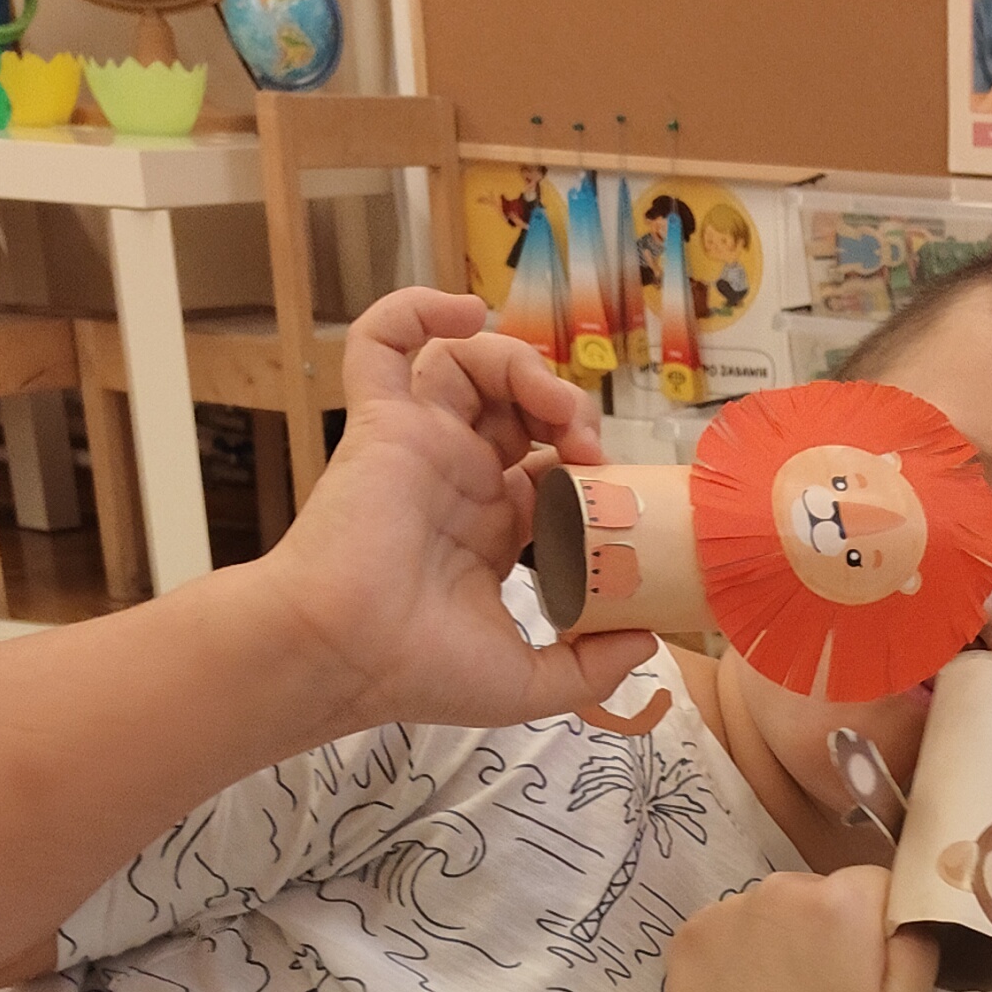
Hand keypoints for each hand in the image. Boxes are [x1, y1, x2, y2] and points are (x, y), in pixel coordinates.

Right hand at [263, 291, 652, 732]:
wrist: (344, 656)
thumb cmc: (419, 672)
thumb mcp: (529, 682)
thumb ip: (593, 667)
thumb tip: (647, 639)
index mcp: (490, 529)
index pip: (550, 470)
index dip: (590, 468)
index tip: (616, 492)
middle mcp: (457, 479)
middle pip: (520, 410)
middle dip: (566, 411)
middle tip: (587, 446)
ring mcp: (420, 446)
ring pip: (470, 367)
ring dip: (522, 366)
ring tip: (552, 405)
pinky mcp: (381, 422)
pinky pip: (382, 341)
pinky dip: (416, 309)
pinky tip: (462, 310)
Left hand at [666, 864, 942, 991]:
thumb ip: (917, 946)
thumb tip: (907, 912)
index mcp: (842, 902)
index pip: (877, 885)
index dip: (880, 929)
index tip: (870, 977)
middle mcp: (779, 889)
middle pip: (819, 894)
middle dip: (828, 930)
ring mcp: (724, 912)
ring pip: (771, 913)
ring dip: (781, 941)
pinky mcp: (687, 940)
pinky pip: (727, 931)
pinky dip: (737, 956)